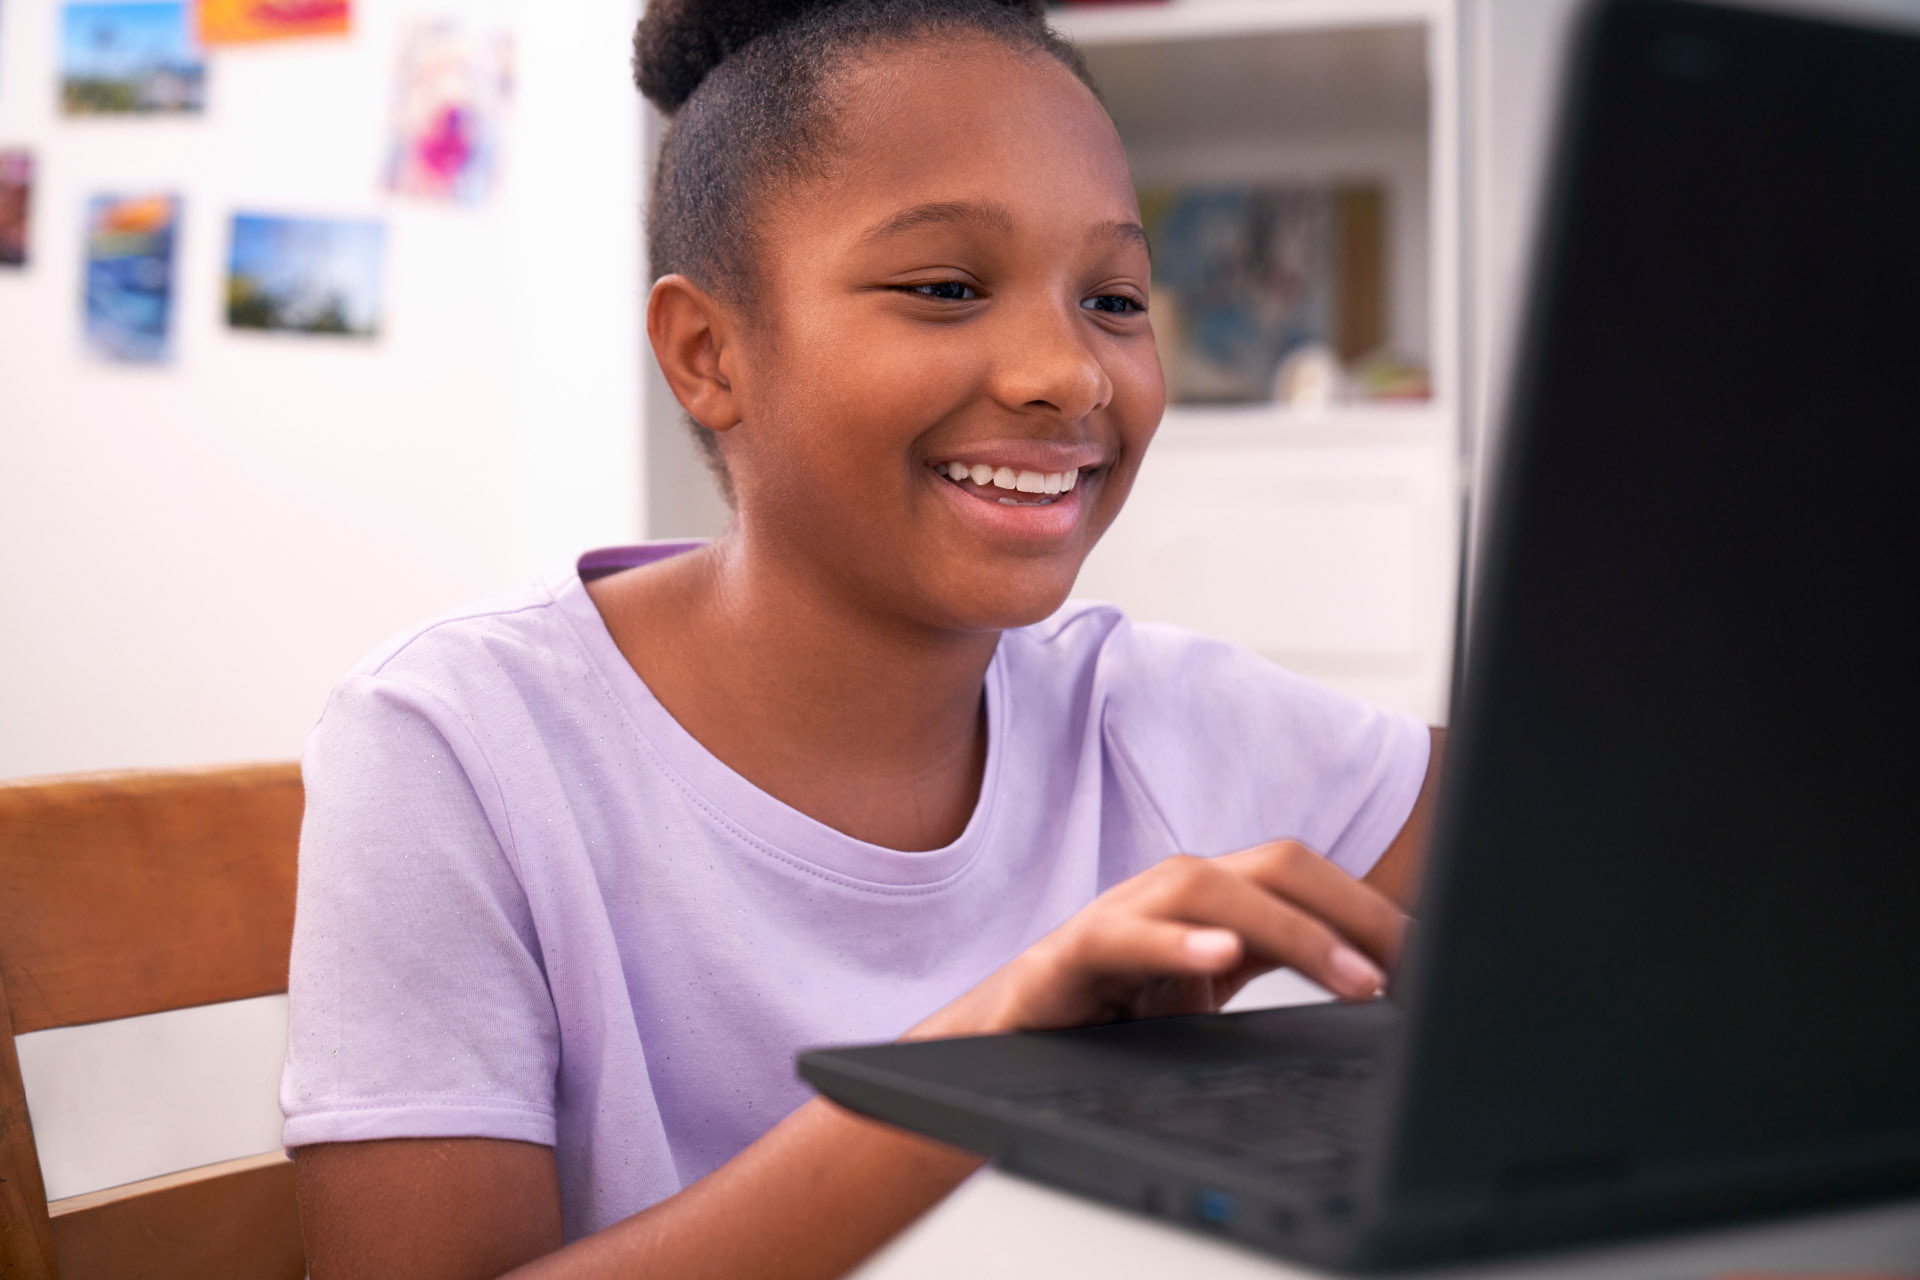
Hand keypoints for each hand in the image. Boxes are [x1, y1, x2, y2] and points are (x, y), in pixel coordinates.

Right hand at [913, 841, 1406, 1038]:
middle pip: (1273, 863)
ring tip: (1350, 976)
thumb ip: (1270, 967)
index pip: (1304, 876)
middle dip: (1348, 908)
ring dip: (1290, 929)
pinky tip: (1219, 957)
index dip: (1370, 907)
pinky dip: (1175, 944)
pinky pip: (1120, 936)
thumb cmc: (1108, 1014)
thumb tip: (1371, 979)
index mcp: (1212, 902)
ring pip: (1207, 886)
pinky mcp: (1070, 955)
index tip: (1431, 955)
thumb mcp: (1209, 994)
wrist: (1006, 1043)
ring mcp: (1120, 916)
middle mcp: (1170, 895)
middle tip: (1408, 969)